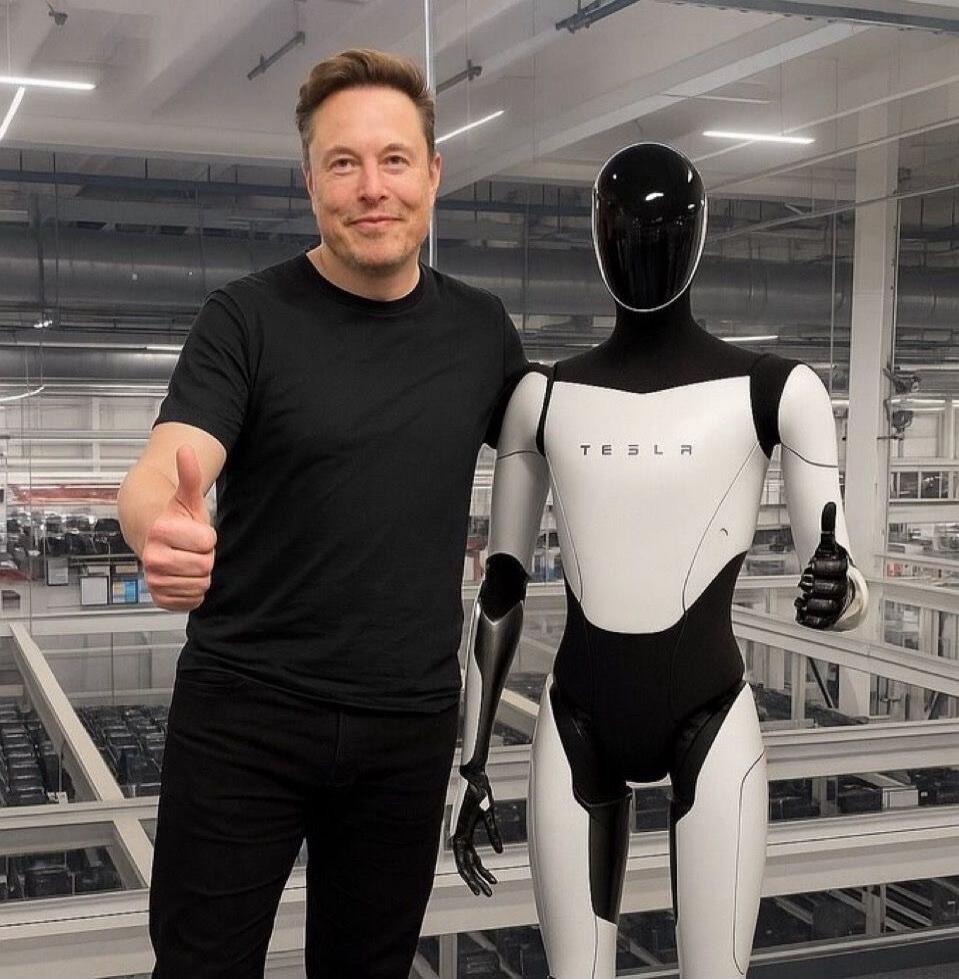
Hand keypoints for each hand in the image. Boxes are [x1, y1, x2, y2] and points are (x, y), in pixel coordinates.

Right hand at [142, 445, 216, 611]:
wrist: (155, 543)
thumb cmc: (176, 521)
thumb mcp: (186, 498)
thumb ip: (189, 475)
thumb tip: (186, 449)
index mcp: (161, 531)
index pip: (207, 542)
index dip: (207, 537)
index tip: (194, 532)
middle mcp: (152, 557)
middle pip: (205, 565)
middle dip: (204, 557)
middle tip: (191, 549)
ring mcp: (154, 580)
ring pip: (200, 584)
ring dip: (199, 574)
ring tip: (187, 561)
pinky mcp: (160, 598)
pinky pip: (192, 601)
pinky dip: (193, 592)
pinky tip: (184, 578)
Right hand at [450, 767, 502, 896]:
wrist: (474, 777)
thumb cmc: (480, 791)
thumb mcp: (489, 812)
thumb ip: (493, 831)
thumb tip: (499, 852)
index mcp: (460, 832)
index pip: (463, 863)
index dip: (471, 879)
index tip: (479, 891)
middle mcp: (458, 835)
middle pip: (466, 866)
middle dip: (476, 881)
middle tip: (488, 893)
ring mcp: (462, 833)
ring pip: (469, 861)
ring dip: (479, 874)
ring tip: (492, 885)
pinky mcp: (468, 830)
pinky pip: (472, 852)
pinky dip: (480, 863)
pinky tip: (489, 871)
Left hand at [795, 502, 848, 629]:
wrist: (844, 595)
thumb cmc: (833, 568)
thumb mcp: (829, 548)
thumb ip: (828, 528)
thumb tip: (830, 505)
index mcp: (845, 572)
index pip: (837, 570)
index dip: (822, 568)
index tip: (810, 566)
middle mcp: (844, 590)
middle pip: (831, 590)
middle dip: (814, 585)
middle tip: (804, 581)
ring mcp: (837, 606)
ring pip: (826, 607)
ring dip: (810, 602)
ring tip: (802, 597)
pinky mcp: (828, 620)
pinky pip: (819, 621)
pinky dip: (807, 617)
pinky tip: (799, 611)